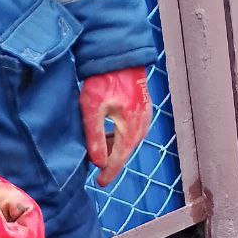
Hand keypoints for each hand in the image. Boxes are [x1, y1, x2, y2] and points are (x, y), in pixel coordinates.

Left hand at [79, 67, 151, 187]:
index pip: (119, 160)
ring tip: (100, 154)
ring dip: (115, 149)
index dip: (109, 173)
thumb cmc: (104, 78)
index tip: (100, 184)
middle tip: (98, 172)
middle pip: (125, 153)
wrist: (120, 53)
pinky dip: (120, 138)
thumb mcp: (92, 108)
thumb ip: (95, 137)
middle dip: (112, 162)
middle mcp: (141, 126)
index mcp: (130, 129)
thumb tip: (98, 163)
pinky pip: (132, 131)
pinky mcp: (143, 110)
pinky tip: (109, 135)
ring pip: (129, 142)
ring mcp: (145, 118)